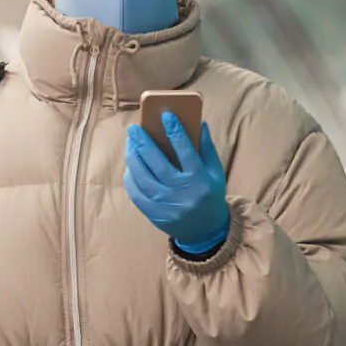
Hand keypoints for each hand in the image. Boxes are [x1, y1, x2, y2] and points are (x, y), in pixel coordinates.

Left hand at [125, 112, 230, 254]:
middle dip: (143, 143)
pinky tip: (130, 166)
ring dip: (133, 158)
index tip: (165, 115)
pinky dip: (131, 178)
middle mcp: (183, 192)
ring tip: (130, 144)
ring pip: (143, 178)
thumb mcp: (215, 172)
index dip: (175, 131)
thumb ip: (206, 148)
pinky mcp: (155, 215)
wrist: (206, 230)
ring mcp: (167, 206)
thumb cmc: (210, 194)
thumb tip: (199, 122)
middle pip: (158, 163)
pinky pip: (136, 194)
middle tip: (134, 128)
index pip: (186, 150)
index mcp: (200, 179)